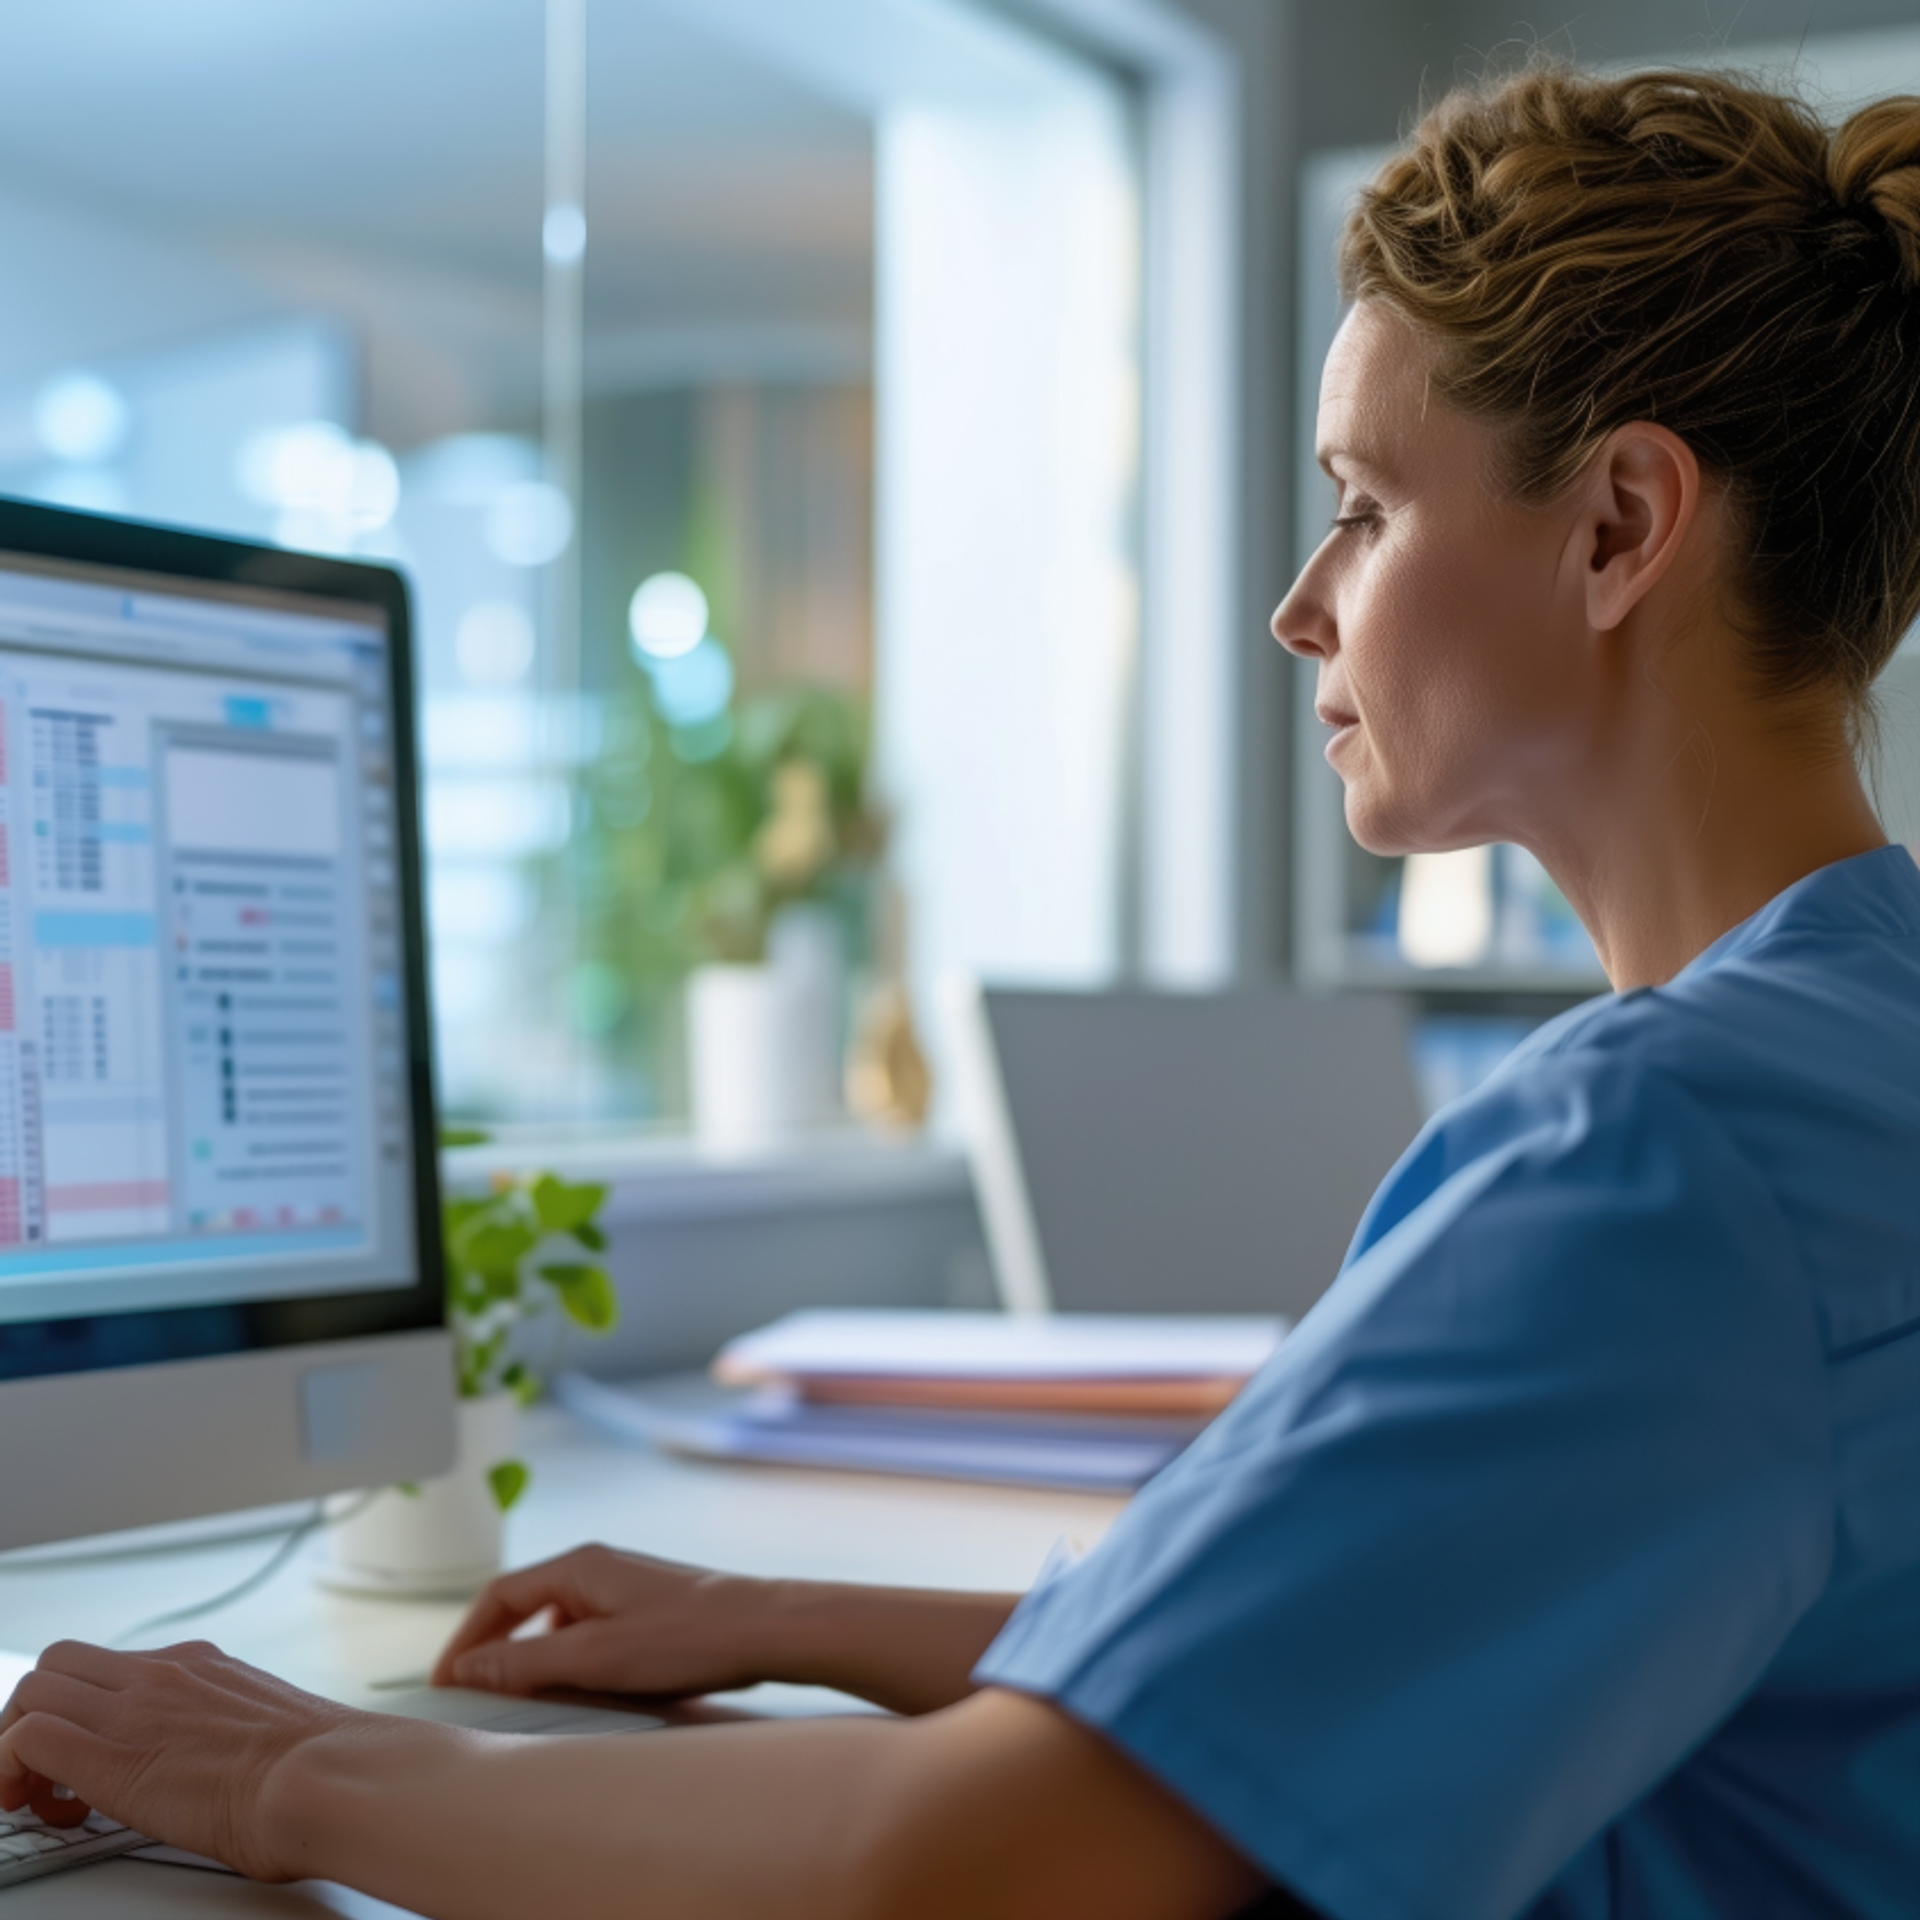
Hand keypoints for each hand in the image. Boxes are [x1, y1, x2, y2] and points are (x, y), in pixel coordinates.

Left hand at [0, 1639, 364, 1879]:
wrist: (325, 1779)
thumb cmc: (318, 1771)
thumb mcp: (269, 1730)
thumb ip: (234, 1731)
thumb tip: (240, 1767)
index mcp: (202, 1667)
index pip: (111, 1666)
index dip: (85, 1709)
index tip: (93, 1761)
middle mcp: (162, 1674)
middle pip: (58, 1664)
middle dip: (37, 1717)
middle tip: (52, 1778)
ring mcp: (134, 1708)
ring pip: (32, 1690)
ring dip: (18, 1744)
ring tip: (44, 1799)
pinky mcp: (109, 1757)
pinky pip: (25, 1740)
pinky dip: (9, 1772)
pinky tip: (42, 1810)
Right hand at [434, 1543, 769, 1699]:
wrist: (764, 1629)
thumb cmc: (685, 1638)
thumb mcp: (593, 1656)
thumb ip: (524, 1662)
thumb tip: (466, 1665)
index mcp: (578, 1567)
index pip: (499, 1595)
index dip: (465, 1638)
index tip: (443, 1681)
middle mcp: (598, 1568)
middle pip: (525, 1605)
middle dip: (495, 1648)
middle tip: (473, 1694)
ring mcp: (626, 1587)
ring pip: (560, 1622)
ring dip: (535, 1658)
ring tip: (523, 1701)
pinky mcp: (649, 1610)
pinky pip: (591, 1633)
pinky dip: (571, 1662)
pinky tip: (582, 1693)